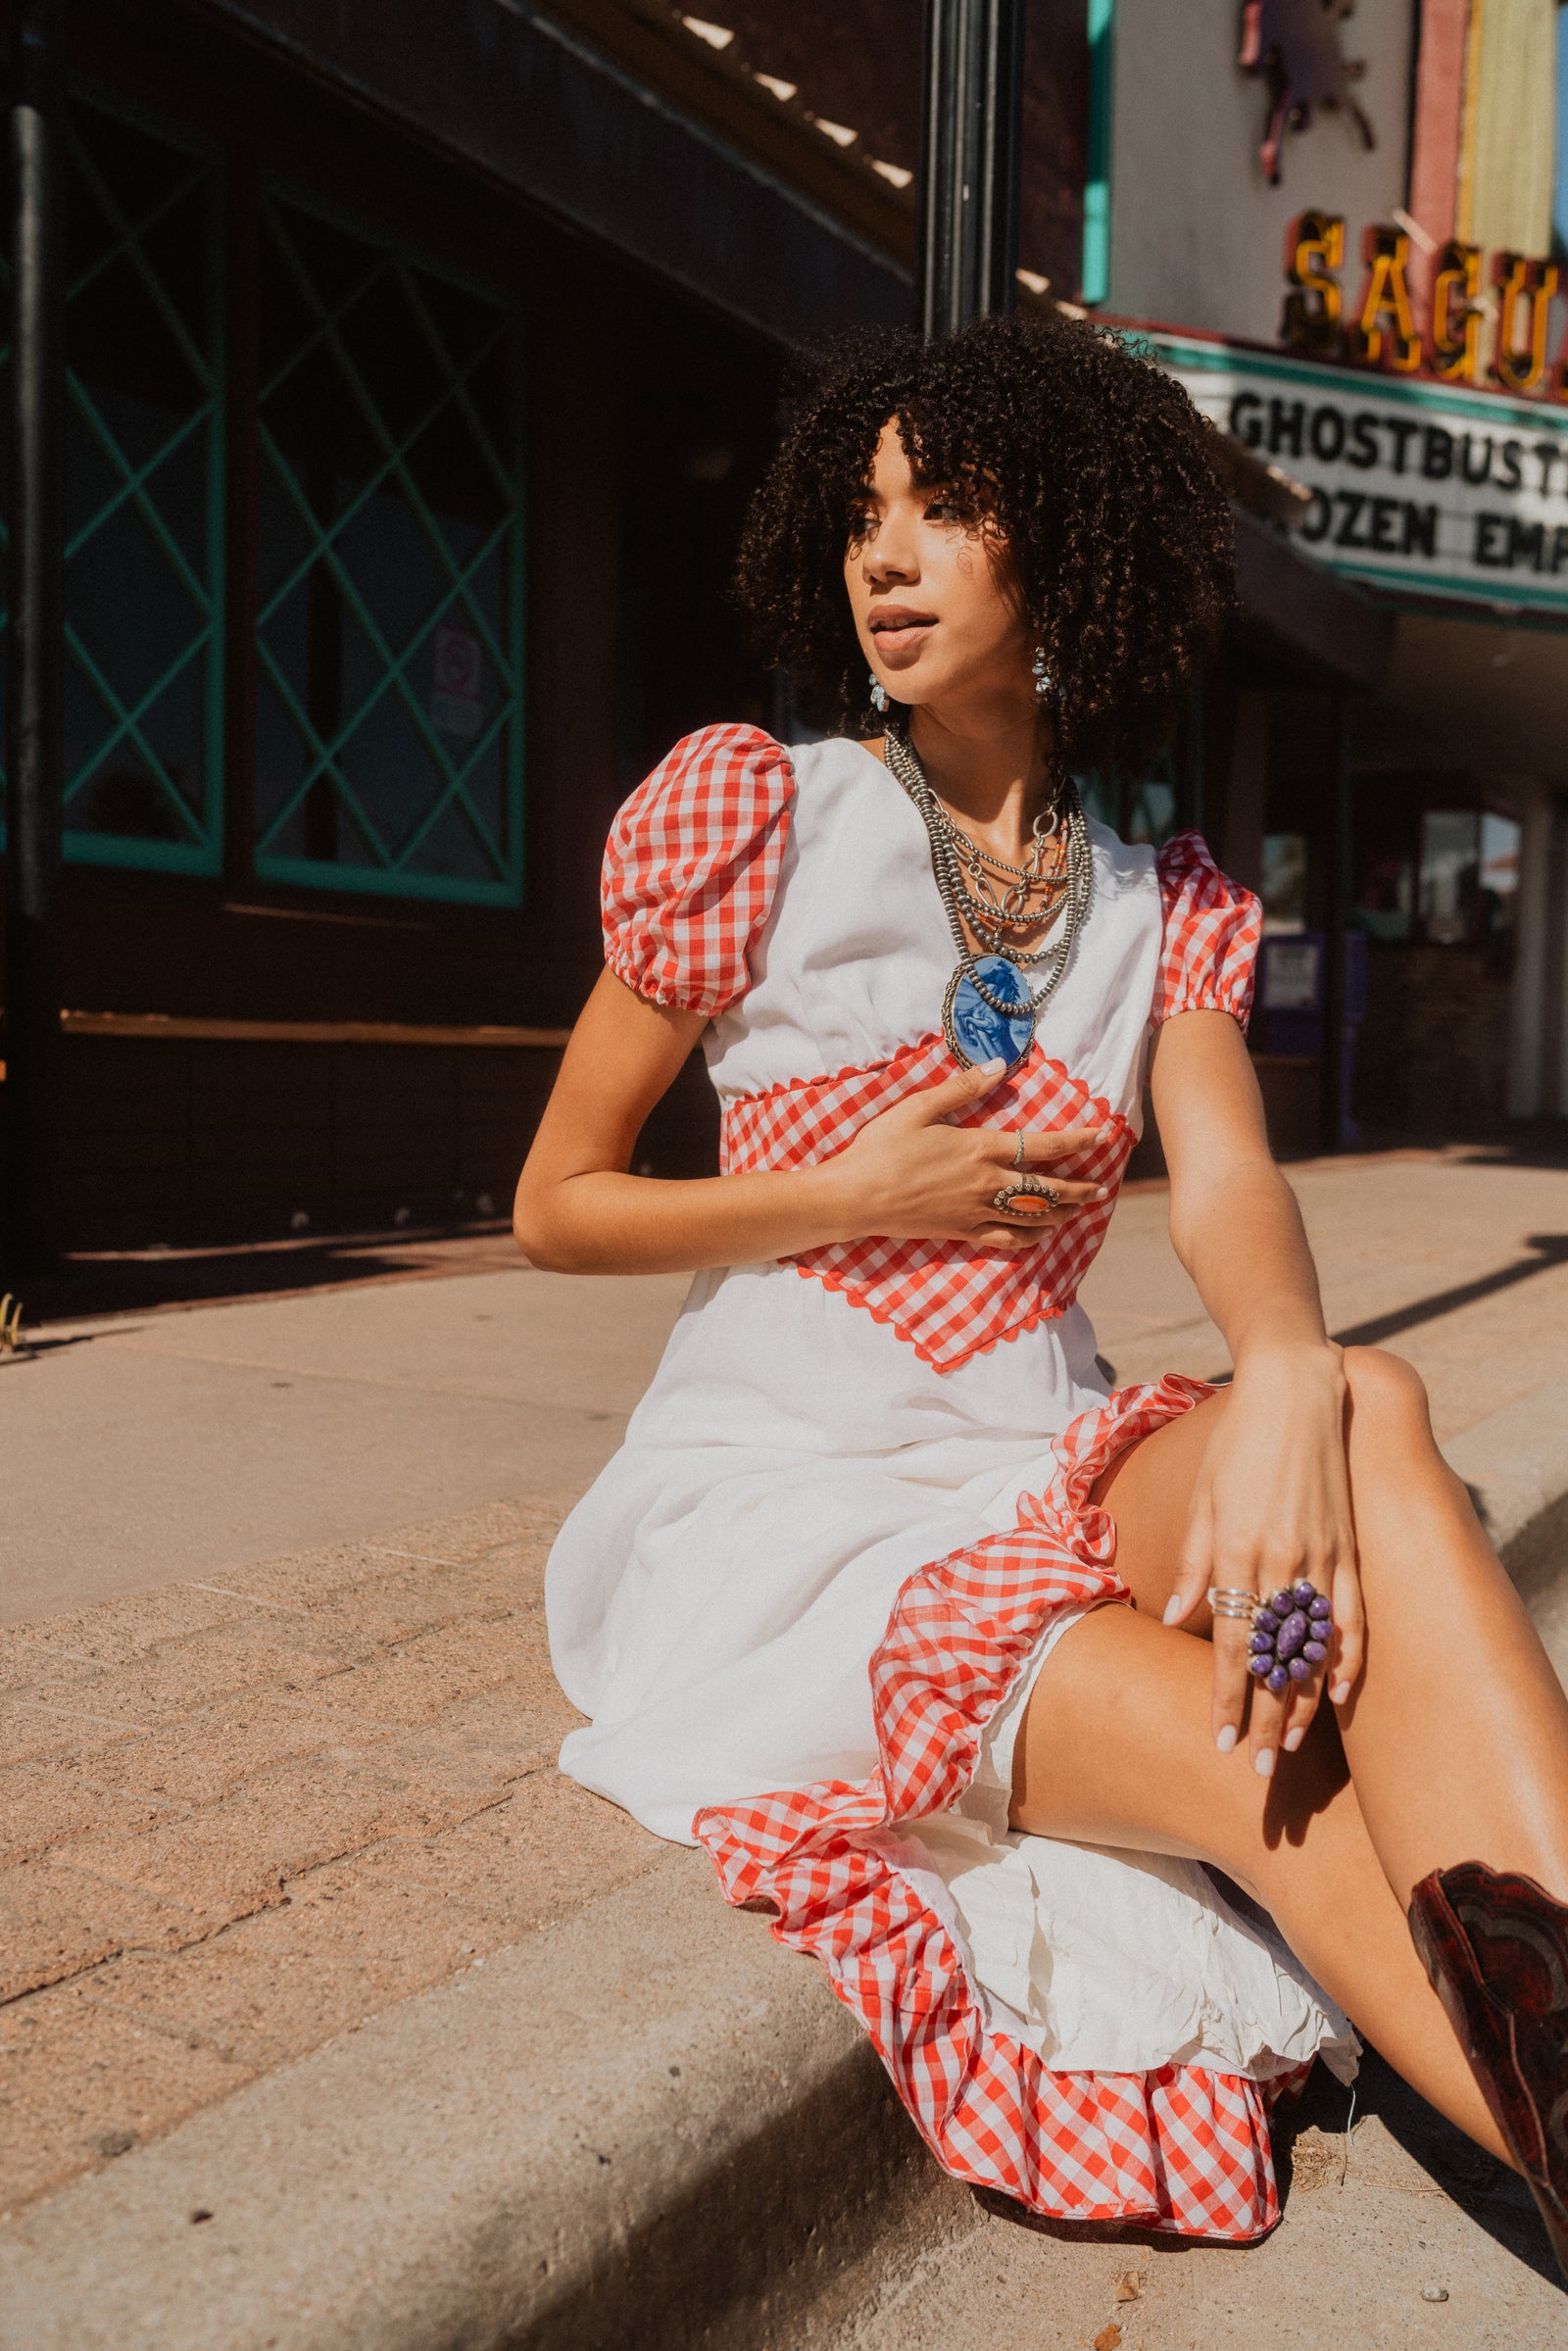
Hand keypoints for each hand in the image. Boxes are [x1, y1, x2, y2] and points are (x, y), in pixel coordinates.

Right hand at [823, 1056, 1108, 1251]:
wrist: (856, 1197)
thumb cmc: (882, 1148)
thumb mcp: (919, 1107)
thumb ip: (962, 1088)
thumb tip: (1000, 1066)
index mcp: (980, 1148)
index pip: (1042, 1145)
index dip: (1077, 1141)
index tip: (1101, 1135)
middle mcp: (987, 1183)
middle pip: (1048, 1189)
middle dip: (1080, 1188)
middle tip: (1101, 1188)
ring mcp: (976, 1211)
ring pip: (1033, 1217)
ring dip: (1063, 1214)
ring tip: (1080, 1210)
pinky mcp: (963, 1232)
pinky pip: (1007, 1240)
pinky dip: (1030, 1238)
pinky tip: (1040, 1235)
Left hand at [1163, 1343, 1364, 1773]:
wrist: (1296, 1391)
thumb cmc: (1237, 1444)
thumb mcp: (1201, 1497)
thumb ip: (1192, 1561)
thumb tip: (1175, 1616)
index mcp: (1236, 1551)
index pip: (1230, 1645)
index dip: (1225, 1697)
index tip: (1220, 1739)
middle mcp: (1281, 1562)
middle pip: (1273, 1659)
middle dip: (1264, 1717)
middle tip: (1257, 1768)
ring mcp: (1322, 1556)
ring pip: (1313, 1647)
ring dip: (1302, 1701)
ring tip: (1290, 1746)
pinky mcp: (1351, 1547)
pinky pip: (1353, 1616)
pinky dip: (1348, 1656)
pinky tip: (1340, 1693)